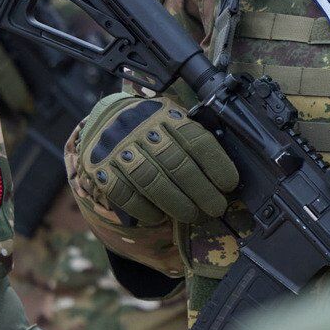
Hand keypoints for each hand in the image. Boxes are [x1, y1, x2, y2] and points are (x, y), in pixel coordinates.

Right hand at [73, 93, 238, 224]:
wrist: (103, 120)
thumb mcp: (173, 120)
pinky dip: (145, 209)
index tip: (229, 184)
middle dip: (202, 191)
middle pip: (177, 163)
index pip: (196, 140)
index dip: (216, 165)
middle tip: (216, 208)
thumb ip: (194, 139)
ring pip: (152, 181)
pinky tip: (159, 216)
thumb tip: (225, 176)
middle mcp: (141, 127)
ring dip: (177, 203)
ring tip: (193, 215)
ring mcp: (118, 148)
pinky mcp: (100, 168)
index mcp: (167, 114)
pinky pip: (125, 194)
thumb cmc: (151, 126)